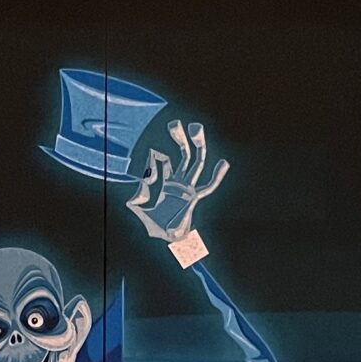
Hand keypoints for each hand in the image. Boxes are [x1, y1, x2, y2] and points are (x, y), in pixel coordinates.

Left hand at [128, 120, 228, 243]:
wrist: (164, 239)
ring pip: (195, 162)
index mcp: (168, 182)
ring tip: (196, 127)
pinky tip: (223, 163)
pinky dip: (216, 176)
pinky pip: (208, 186)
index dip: (155, 159)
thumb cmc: (153, 226)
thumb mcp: (138, 207)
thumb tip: (141, 181)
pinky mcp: (194, 197)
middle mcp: (180, 182)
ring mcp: (188, 188)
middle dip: (180, 138)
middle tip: (175, 123)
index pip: (164, 162)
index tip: (150, 155)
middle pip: (184, 154)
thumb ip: (137, 194)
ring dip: (196, 145)